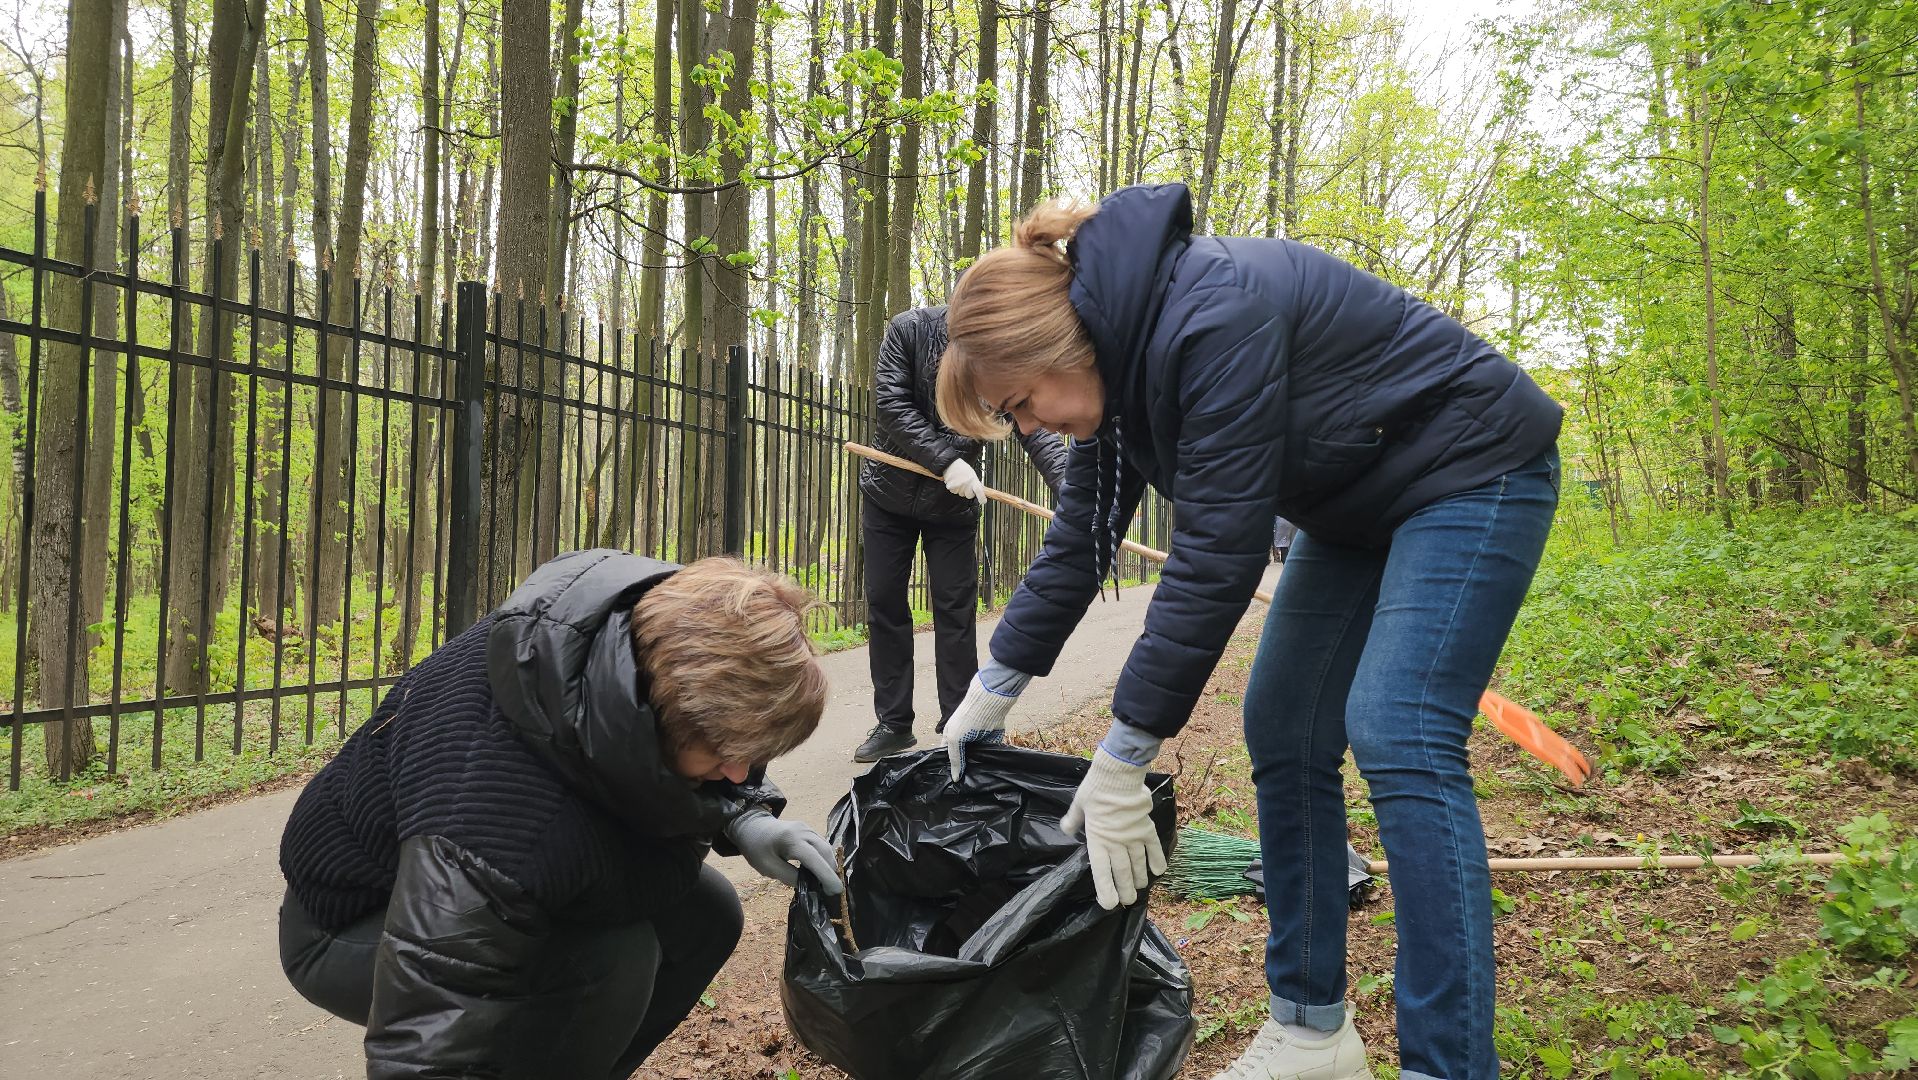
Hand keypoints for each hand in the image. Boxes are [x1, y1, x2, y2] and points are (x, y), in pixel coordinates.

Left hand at [726, 811, 841, 893]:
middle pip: (825, 851)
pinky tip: (821, 870)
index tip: (836, 890)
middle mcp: (803, 831)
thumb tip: (807, 885)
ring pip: (826, 847)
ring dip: (829, 865)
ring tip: (827, 883)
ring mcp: (807, 828)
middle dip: (831, 872)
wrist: (752, 826)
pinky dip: (824, 858)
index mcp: (791, 840)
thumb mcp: (767, 867)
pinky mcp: (808, 830)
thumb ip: (788, 876)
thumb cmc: (756, 847)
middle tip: (831, 891)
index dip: (827, 875)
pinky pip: (821, 844)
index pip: (814, 859)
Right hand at [942, 458, 986, 501]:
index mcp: (973, 480)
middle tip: (966, 485)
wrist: (950, 463)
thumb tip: (980, 490)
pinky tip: (954, 482)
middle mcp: (967, 484)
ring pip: (961, 494)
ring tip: (959, 481)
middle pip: (969, 496)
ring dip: (960, 489)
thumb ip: (975, 483)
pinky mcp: (951, 487)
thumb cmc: (962, 468)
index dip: (982, 498)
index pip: (980, 491)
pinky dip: (954, 488)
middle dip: (968, 492)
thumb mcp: (972, 474)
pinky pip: (954, 492)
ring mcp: (959, 486)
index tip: (983, 501)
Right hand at [942, 674, 1019, 780]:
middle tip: (965, 785)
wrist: (988, 705)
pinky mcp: (991, 742)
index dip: (950, 767)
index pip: (948, 755)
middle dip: (964, 769)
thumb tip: (955, 778)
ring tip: (977, 782)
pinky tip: (988, 773)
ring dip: (977, 767)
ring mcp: (977, 741)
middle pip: (963, 758)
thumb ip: (954, 759)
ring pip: (976, 758)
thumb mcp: (954, 739)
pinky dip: (989, 762)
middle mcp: (964, 740)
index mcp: (951, 737)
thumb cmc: (966, 719)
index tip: (952, 781)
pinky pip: (989, 755)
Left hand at [1061, 747, 1166, 909]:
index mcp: (1097, 840)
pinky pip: (1154, 848)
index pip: (1101, 871)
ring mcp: (1133, 837)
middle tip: (1128, 901)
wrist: (1118, 775)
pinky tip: (1159, 871)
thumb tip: (1066, 829)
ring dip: (1139, 878)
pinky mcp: (1147, 828)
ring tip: (1141, 888)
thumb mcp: (1078, 804)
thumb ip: (1073, 820)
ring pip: (1138, 864)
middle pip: (1122, 873)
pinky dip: (1157, 860)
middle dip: (1125, 890)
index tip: (1110, 903)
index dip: (1106, 890)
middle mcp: (1116, 844)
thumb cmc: (1095, 789)